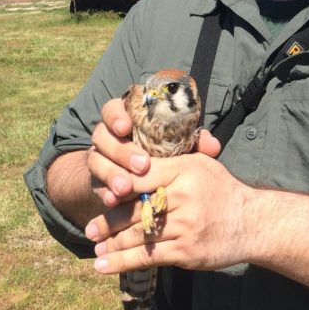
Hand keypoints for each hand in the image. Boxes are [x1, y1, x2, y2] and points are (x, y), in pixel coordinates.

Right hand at [88, 97, 219, 208]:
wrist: (145, 181)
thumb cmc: (166, 155)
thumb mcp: (179, 147)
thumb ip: (194, 143)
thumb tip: (213, 145)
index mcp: (127, 120)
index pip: (113, 109)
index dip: (116, 116)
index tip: (127, 127)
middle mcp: (109, 137)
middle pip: (102, 136)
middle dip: (120, 150)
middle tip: (142, 166)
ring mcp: (101, 159)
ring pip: (96, 161)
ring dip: (111, 174)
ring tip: (125, 188)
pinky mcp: (97, 181)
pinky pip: (95, 186)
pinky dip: (104, 193)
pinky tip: (113, 201)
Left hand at [88, 152, 253, 274]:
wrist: (252, 223)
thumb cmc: (221, 191)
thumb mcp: (201, 165)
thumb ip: (170, 162)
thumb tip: (134, 159)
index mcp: (185, 170)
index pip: (141, 176)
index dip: (118, 186)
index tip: (102, 194)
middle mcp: (184, 196)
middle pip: (135, 209)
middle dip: (108, 222)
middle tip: (89, 230)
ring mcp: (185, 225)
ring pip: (137, 235)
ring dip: (111, 245)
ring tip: (95, 250)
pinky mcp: (186, 250)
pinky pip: (147, 256)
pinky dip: (122, 262)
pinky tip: (105, 266)